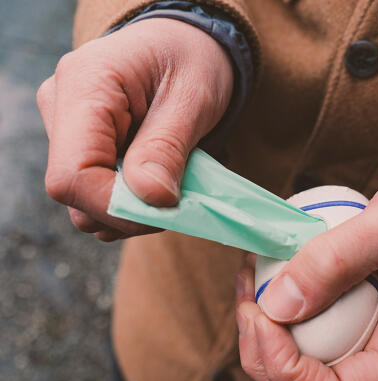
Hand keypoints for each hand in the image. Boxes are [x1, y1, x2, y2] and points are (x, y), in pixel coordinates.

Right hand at [37, 19, 232, 240]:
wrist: (183, 47)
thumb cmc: (191, 61)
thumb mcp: (192, 99)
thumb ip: (167, 148)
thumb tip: (150, 198)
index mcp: (85, 86)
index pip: (73, 176)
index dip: (117, 208)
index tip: (165, 210)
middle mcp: (62, 109)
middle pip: (77, 196)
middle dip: (131, 212)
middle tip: (176, 198)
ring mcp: (67, 131)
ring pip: (86, 205)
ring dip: (133, 211)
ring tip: (169, 182)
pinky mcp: (81, 150)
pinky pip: (97, 199)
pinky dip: (131, 205)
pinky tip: (155, 181)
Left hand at [236, 148, 377, 380]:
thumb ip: (336, 261)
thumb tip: (277, 304)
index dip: (289, 372)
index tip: (262, 317)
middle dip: (267, 359)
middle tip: (249, 304)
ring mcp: (372, 338)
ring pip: (305, 372)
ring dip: (264, 341)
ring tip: (250, 288)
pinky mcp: (356, 318)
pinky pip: (308, 337)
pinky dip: (276, 318)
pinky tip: (262, 281)